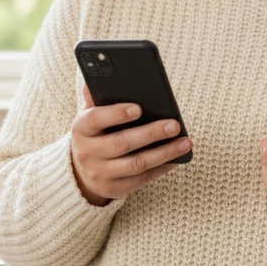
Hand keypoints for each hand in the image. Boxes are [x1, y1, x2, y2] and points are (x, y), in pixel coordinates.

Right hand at [71, 86, 191, 205]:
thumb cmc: (95, 134)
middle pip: (122, 143)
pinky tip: (178, 157)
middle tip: (174, 124)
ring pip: (137, 164)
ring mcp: (101, 174)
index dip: (116, 114)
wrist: (82, 172)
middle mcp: (87, 153)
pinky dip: (163, 167)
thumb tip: (100, 76)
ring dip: (164, 153)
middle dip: (151, 133)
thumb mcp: (91, 116)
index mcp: (81, 129)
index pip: (95, 119)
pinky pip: (143, 179)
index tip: (138, 108)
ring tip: (185, 142)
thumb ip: (97, 98)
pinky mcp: (115, 189)